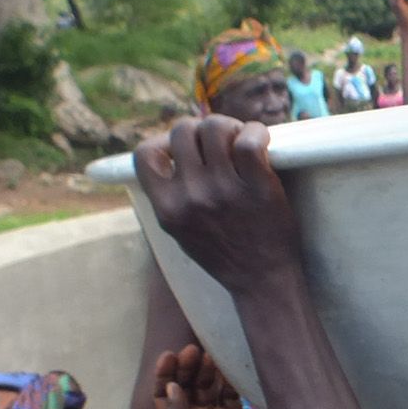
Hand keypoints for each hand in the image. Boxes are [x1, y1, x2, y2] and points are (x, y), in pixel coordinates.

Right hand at [134, 116, 297, 290]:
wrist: (263, 281)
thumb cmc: (224, 254)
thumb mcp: (182, 231)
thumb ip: (171, 196)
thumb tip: (167, 151)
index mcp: (167, 209)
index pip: (144, 154)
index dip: (163, 142)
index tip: (185, 150)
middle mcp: (191, 197)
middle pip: (183, 131)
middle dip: (201, 129)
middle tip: (221, 142)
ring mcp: (224, 191)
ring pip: (215, 128)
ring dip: (230, 127)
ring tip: (241, 140)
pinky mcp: (258, 188)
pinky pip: (248, 141)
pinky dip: (256, 132)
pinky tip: (262, 140)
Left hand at [156, 344, 260, 408]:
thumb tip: (171, 386)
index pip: (164, 393)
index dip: (164, 374)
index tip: (168, 355)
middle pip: (186, 385)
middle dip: (187, 367)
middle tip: (192, 350)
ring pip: (208, 386)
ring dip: (207, 370)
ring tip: (209, 354)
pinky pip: (230, 392)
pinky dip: (228, 379)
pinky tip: (228, 365)